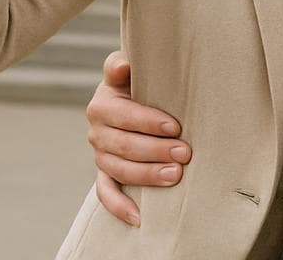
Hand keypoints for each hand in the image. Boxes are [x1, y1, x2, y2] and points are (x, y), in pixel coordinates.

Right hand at [87, 51, 190, 227]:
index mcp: (103, 104)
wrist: (135, 95)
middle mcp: (97, 130)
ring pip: (119, 170)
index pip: (124, 115)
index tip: (175, 127)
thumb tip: (124, 65)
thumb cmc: (141, 80)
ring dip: (147, 176)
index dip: (148, 122)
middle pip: (123, 145)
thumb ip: (122, 64)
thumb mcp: (133, 68)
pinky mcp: (105, 172)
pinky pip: (106, 193)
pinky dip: (119, 206)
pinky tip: (139, 217)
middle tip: (185, 153)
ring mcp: (100, 154)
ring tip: (176, 176)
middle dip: (155, 151)